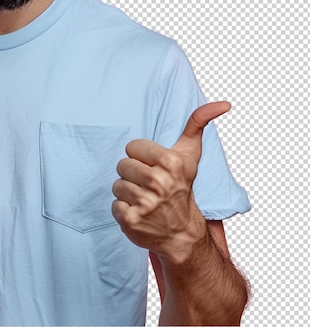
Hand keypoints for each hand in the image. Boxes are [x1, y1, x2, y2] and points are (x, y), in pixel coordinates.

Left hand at [111, 101, 230, 261]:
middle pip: (122, 165)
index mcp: (171, 163)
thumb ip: (198, 124)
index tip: (155, 168)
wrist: (182, 234)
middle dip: (133, 175)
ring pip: (117, 185)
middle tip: (149, 186)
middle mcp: (159, 183)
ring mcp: (145, 204)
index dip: (141, 157)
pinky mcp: (131, 220)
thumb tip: (223, 103)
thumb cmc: (182, 188)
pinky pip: (114, 205)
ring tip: (145, 199)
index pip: (132, 147)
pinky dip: (123, 210)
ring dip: (127, 193)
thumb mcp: (190, 154)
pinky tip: (139, 213)